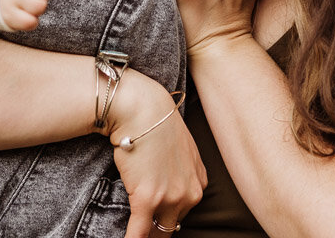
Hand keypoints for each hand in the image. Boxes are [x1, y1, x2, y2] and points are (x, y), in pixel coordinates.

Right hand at [104, 71, 205, 237]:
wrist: (143, 109)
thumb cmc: (156, 122)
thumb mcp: (182, 148)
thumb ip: (183, 171)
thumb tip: (171, 182)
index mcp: (199, 184)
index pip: (183, 214)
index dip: (166, 220)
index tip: (156, 224)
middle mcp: (189, 194)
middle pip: (170, 227)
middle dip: (156, 230)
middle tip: (144, 229)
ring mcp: (170, 198)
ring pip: (157, 232)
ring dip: (145, 235)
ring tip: (136, 236)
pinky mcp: (147, 199)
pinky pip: (139, 232)